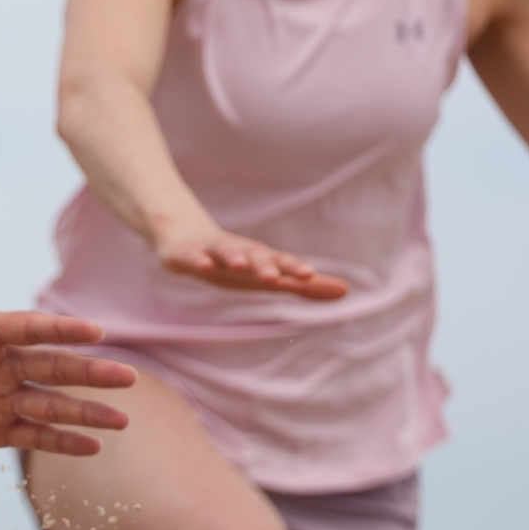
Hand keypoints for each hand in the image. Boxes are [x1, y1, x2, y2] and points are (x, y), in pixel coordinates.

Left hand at [0, 311, 136, 456]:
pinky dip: (63, 440)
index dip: (57, 329)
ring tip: (123, 419)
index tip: (93, 331)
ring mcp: (4, 394)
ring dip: (86, 411)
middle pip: (50, 366)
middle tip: (126, 377)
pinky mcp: (0, 425)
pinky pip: (36, 433)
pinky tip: (94, 447)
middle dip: (86, 372)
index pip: (24, 329)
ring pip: (52, 403)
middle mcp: (1, 363)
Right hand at [157, 228, 348, 299]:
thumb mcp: (266, 275)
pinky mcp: (182, 254)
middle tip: (274, 277)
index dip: (291, 267)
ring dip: (232, 257)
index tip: (308, 274)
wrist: (182, 237)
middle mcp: (235, 251)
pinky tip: (205, 266)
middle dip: (263, 265)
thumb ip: (302, 286)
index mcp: (256, 259)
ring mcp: (208, 251)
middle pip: (252, 255)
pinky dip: (198, 260)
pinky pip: (190, 258)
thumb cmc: (232, 262)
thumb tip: (346, 292)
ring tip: (241, 265)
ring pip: (223, 251)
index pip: (277, 261)